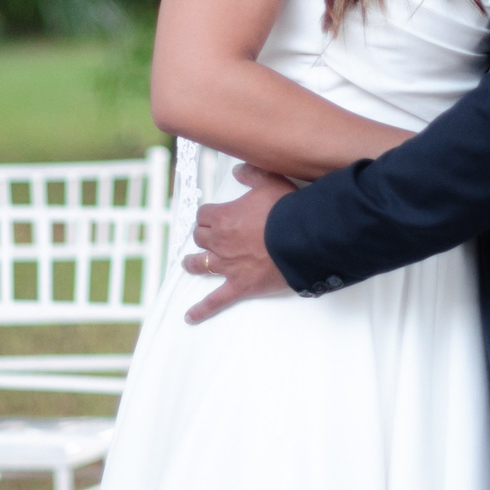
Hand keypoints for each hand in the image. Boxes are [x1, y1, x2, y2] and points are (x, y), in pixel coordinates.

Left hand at [182, 164, 296, 323]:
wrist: (300, 239)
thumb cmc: (286, 210)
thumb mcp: (270, 181)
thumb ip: (252, 174)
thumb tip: (238, 171)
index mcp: (223, 216)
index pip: (204, 214)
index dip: (208, 214)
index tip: (213, 214)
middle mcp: (219, 241)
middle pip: (200, 237)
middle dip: (202, 235)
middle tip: (206, 235)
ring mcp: (227, 265)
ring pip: (200, 264)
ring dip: (193, 263)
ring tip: (189, 264)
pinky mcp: (239, 285)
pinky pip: (216, 300)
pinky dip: (202, 310)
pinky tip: (190, 317)